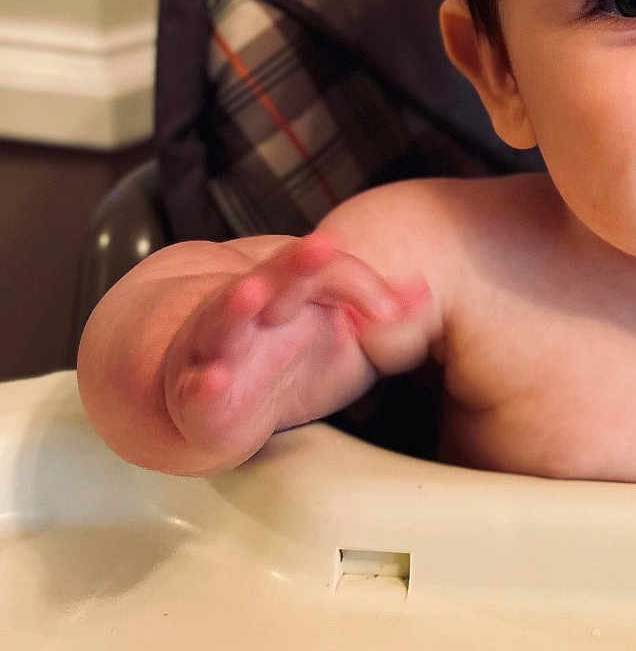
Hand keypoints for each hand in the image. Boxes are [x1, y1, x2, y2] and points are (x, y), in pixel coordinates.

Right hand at [161, 233, 430, 469]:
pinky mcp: (197, 399)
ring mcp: (216, 350)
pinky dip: (201, 386)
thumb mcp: (344, 339)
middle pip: (273, 279)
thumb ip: (381, 313)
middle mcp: (250, 313)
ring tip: (251, 293)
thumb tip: (424, 290)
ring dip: (235, 306)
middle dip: (295, 263)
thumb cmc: (284, 361)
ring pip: (222, 322)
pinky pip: (195, 392)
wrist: (211, 405)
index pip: (326, 271)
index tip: (392, 310)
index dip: (361, 283)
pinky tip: (212, 381)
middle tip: (323, 245)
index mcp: (289, 292)